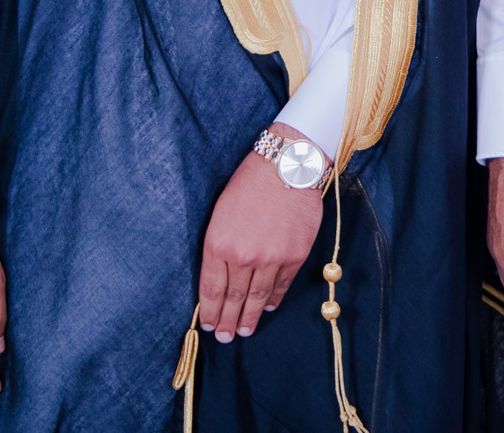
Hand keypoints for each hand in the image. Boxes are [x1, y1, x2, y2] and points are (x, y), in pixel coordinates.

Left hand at [199, 122, 327, 342]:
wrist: (286, 166)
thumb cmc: (249, 184)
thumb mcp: (221, 213)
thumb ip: (219, 247)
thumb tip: (220, 278)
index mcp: (218, 243)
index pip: (211, 289)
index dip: (209, 310)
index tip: (208, 324)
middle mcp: (243, 256)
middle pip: (233, 298)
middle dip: (227, 320)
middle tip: (224, 337)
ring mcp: (271, 258)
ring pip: (258, 297)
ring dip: (250, 316)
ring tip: (244, 330)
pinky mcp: (294, 255)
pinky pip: (281, 285)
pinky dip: (274, 298)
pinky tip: (268, 307)